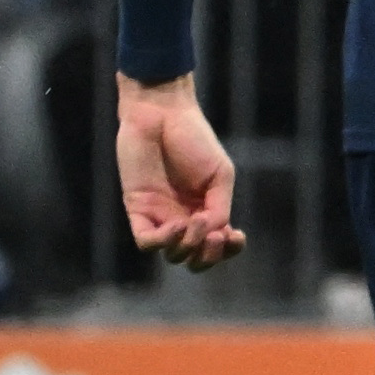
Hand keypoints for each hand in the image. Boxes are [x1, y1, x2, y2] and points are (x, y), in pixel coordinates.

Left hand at [116, 74, 245, 270]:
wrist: (160, 116)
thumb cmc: (194, 139)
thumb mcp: (219, 174)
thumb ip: (220, 207)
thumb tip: (212, 232)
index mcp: (207, 209)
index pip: (218, 244)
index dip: (229, 250)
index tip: (236, 235)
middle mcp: (184, 217)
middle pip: (195, 258)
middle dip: (208, 257)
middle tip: (214, 237)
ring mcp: (160, 215)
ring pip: (173, 254)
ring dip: (188, 246)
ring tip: (194, 223)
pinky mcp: (137, 210)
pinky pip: (147, 242)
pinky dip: (164, 241)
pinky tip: (176, 225)